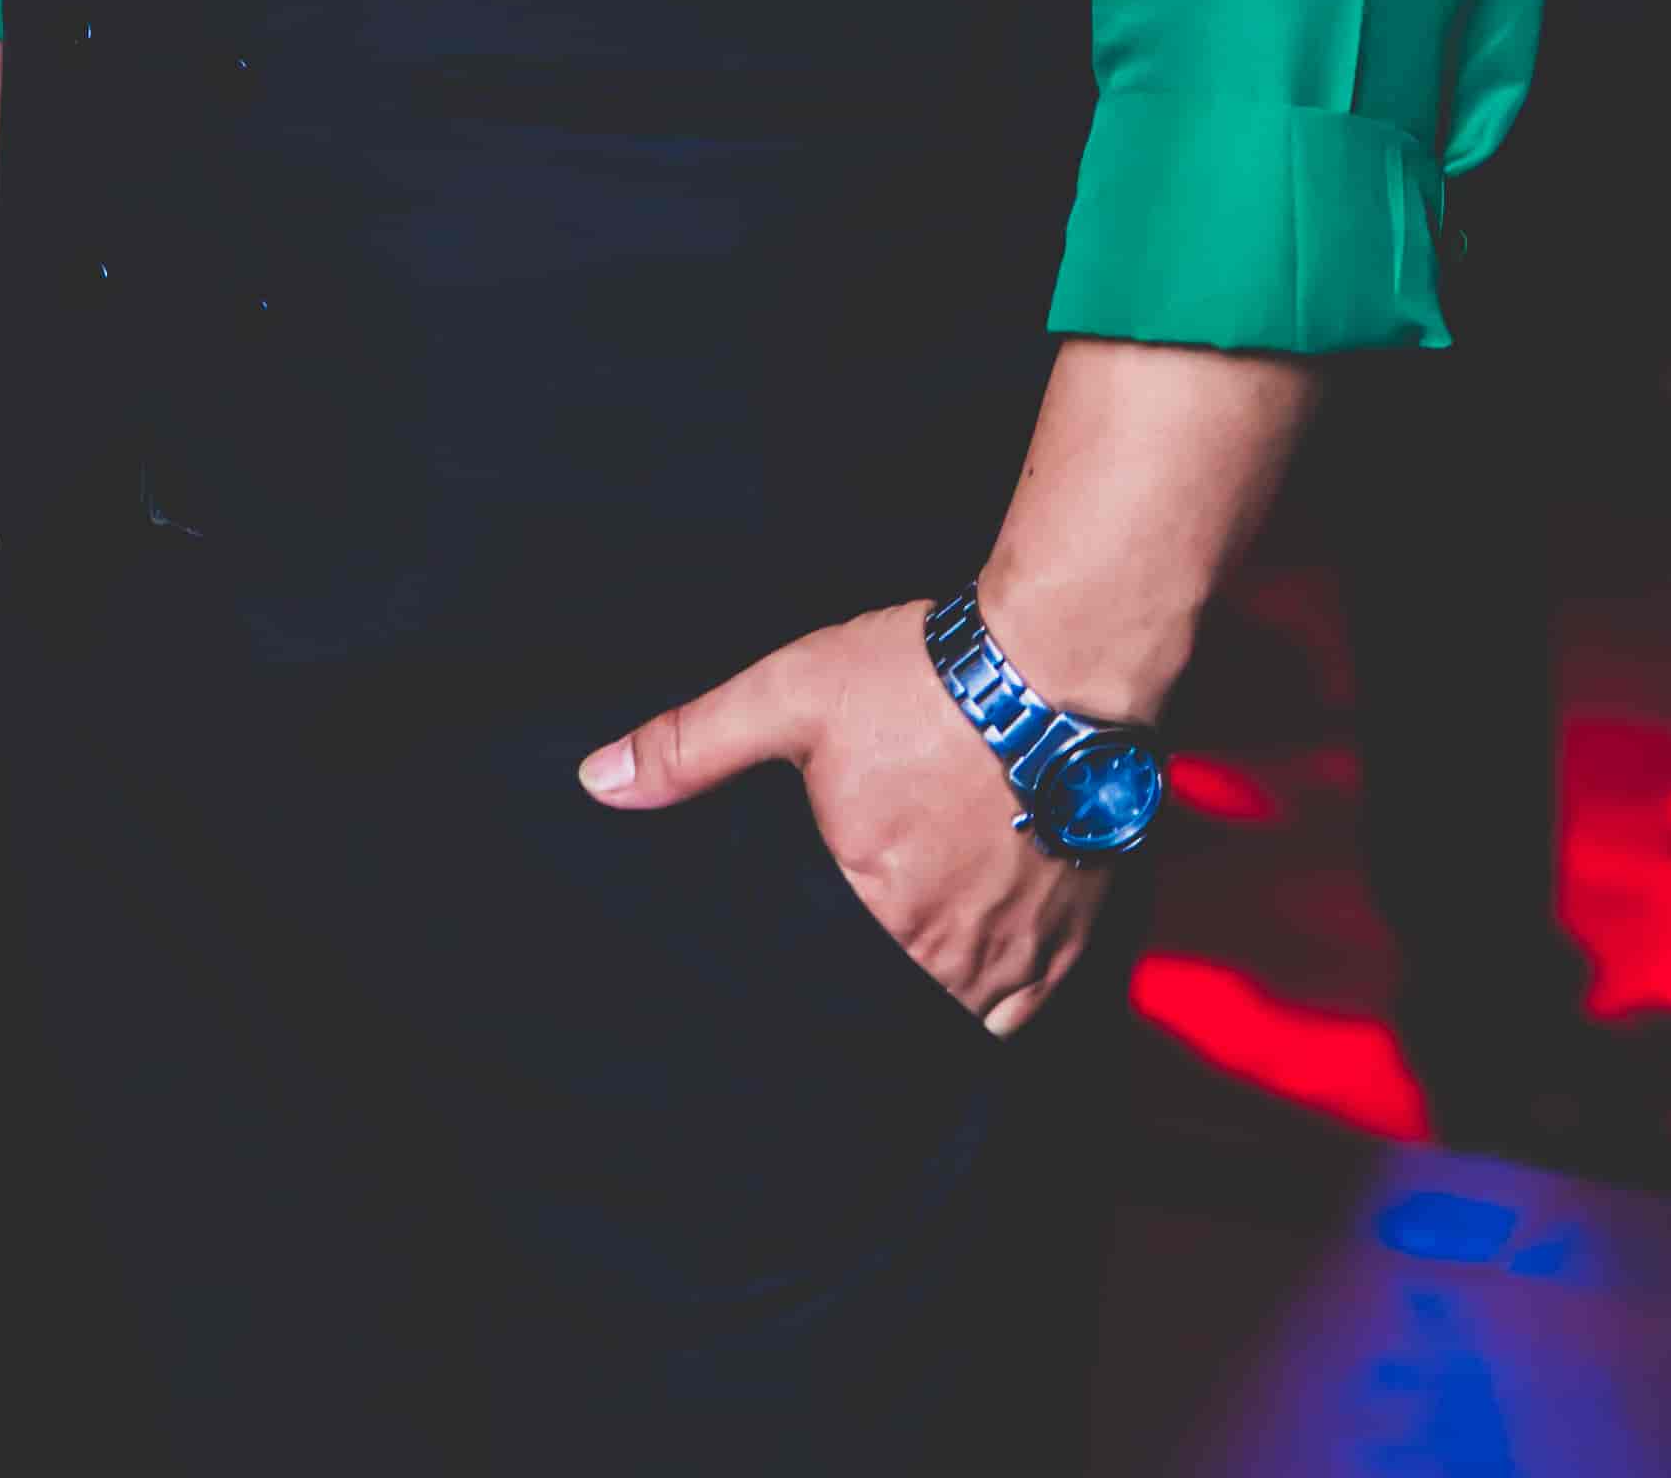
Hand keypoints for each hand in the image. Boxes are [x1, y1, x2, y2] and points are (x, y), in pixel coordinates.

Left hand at [578, 599, 1107, 1038]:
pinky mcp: (1073, 938)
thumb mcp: (790, 693)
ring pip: (964, 1012)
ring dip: (937, 989)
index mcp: (871, 910)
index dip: (809, 969)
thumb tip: (597, 782)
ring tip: (917, 947)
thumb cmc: (923, 677)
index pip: (820, 983)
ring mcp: (1017, 952)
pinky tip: (981, 956)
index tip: (811, 940)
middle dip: (872, 978)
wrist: (1056, 658)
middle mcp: (945, 952)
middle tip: (865, 936)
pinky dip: (1003, 994)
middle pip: (893, 999)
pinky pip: (1028, 1009)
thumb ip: (692, 744)